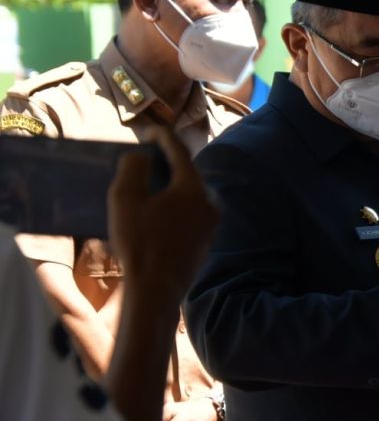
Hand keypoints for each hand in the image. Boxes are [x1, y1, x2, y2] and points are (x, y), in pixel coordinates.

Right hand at [108, 126, 217, 301]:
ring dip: (171, 184)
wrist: (156, 290)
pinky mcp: (206, 240)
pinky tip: (158, 210)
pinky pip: (191, 212)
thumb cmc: (139, 243)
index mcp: (194, 187)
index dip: (161, 136)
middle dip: (168, 161)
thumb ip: (134, 167)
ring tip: (149, 183)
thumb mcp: (125, 198)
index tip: (148, 131)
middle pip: (188, 172)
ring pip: (190, 193)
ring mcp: (211, 223)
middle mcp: (210, 202)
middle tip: (147, 156)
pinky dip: (175, 204)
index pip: (179, 150)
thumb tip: (142, 156)